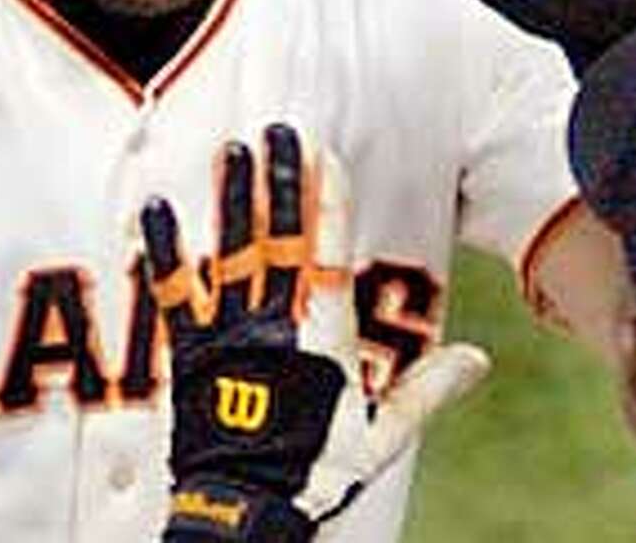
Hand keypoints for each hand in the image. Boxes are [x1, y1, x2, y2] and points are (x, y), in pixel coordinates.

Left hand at [146, 125, 489, 541]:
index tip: (327, 152)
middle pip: (280, 238)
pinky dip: (166, 250)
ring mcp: (230, 334)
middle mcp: (277, 324)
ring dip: (233, 200)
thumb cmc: (315, 473)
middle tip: (278, 130)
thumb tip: (477, 358)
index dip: (328, 199)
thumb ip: (427, 390)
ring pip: (232, 252)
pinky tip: (157, 209)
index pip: (329, 252)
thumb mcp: (382, 435)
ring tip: (233, 151)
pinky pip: (175, 292)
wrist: (245, 509)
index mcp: (324, 337)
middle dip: (281, 181)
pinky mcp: (189, 352)